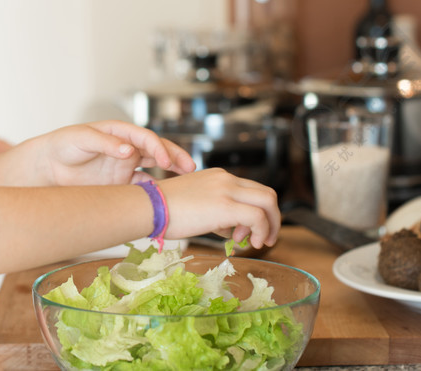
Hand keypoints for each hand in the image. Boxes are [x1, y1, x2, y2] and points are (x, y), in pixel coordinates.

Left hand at [28, 120, 194, 186]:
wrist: (46, 168)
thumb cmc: (62, 145)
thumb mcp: (82, 139)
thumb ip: (106, 144)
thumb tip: (129, 150)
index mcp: (120, 133)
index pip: (146, 138)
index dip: (159, 148)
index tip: (166, 162)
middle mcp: (126, 149)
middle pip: (157, 151)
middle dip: (175, 157)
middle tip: (190, 167)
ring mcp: (124, 167)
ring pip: (154, 170)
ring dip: (169, 175)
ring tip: (185, 183)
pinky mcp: (119, 184)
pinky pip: (141, 188)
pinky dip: (153, 193)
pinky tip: (162, 199)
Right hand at [159, 168, 280, 248]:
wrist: (148, 207)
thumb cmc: (164, 210)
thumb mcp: (195, 204)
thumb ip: (216, 211)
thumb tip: (230, 228)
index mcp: (218, 177)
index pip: (252, 190)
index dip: (259, 211)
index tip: (251, 231)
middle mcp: (226, 179)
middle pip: (267, 194)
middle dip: (273, 218)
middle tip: (266, 238)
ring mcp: (227, 190)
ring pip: (268, 202)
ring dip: (271, 225)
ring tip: (259, 242)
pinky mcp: (226, 206)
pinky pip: (258, 217)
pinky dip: (261, 231)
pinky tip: (250, 243)